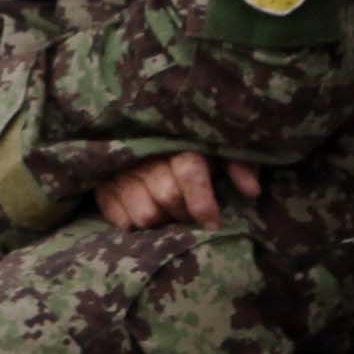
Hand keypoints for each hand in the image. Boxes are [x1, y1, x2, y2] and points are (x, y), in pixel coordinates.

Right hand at [94, 151, 259, 230]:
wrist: (142, 128)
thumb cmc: (194, 146)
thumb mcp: (222, 148)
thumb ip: (241, 163)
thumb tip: (251, 190)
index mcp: (180, 142)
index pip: (189, 171)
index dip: (203, 203)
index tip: (213, 223)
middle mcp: (148, 155)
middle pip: (167, 196)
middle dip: (184, 215)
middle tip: (190, 217)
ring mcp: (121, 169)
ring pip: (144, 214)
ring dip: (160, 223)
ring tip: (167, 217)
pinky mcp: (102, 184)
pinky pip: (118, 219)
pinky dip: (133, 225)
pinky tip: (144, 215)